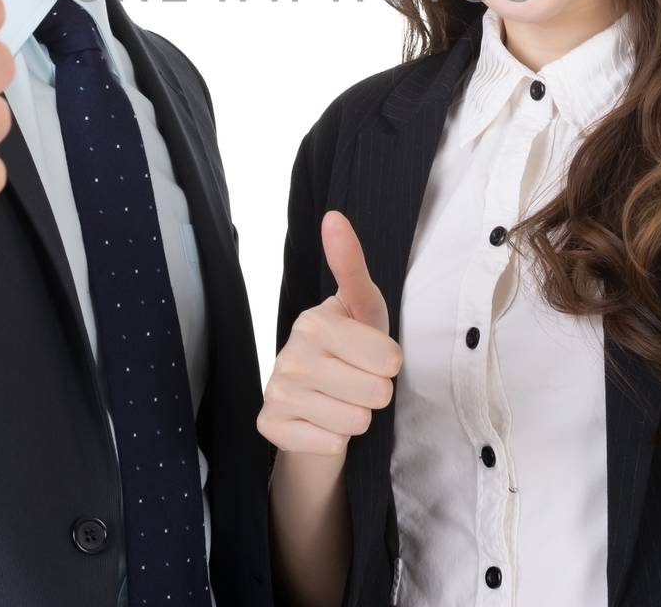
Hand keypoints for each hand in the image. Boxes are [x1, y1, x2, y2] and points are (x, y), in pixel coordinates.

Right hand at [259, 211, 402, 455]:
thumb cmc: (349, 350)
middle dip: (375, 392)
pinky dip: (334, 440)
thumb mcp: (362, 309)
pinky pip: (331, 444)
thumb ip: (352, 266)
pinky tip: (320, 422)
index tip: (369, 355)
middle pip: (377, 392)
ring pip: (356, 421)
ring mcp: (276, 390)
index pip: (390, 359)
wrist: (314, 403)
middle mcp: (289, 353)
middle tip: (355, 381)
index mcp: (314, 321)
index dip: (389, 363)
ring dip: (356, 417)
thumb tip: (333, 216)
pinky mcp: (270, 425)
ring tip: (339, 401)